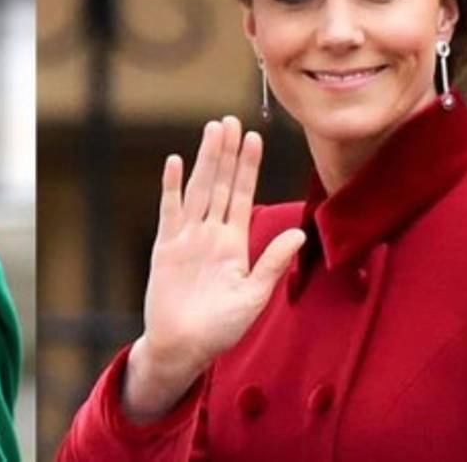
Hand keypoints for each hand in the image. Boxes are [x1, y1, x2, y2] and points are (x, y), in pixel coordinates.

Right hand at [123, 116, 305, 421]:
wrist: (183, 347)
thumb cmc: (221, 328)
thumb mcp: (254, 297)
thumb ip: (273, 264)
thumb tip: (300, 235)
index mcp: (234, 242)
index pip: (242, 195)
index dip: (248, 167)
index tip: (254, 138)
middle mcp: (211, 233)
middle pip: (220, 183)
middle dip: (226, 152)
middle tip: (230, 120)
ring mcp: (187, 237)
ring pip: (198, 189)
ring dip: (205, 160)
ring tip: (212, 130)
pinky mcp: (166, 246)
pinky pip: (169, 210)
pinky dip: (172, 186)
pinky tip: (175, 162)